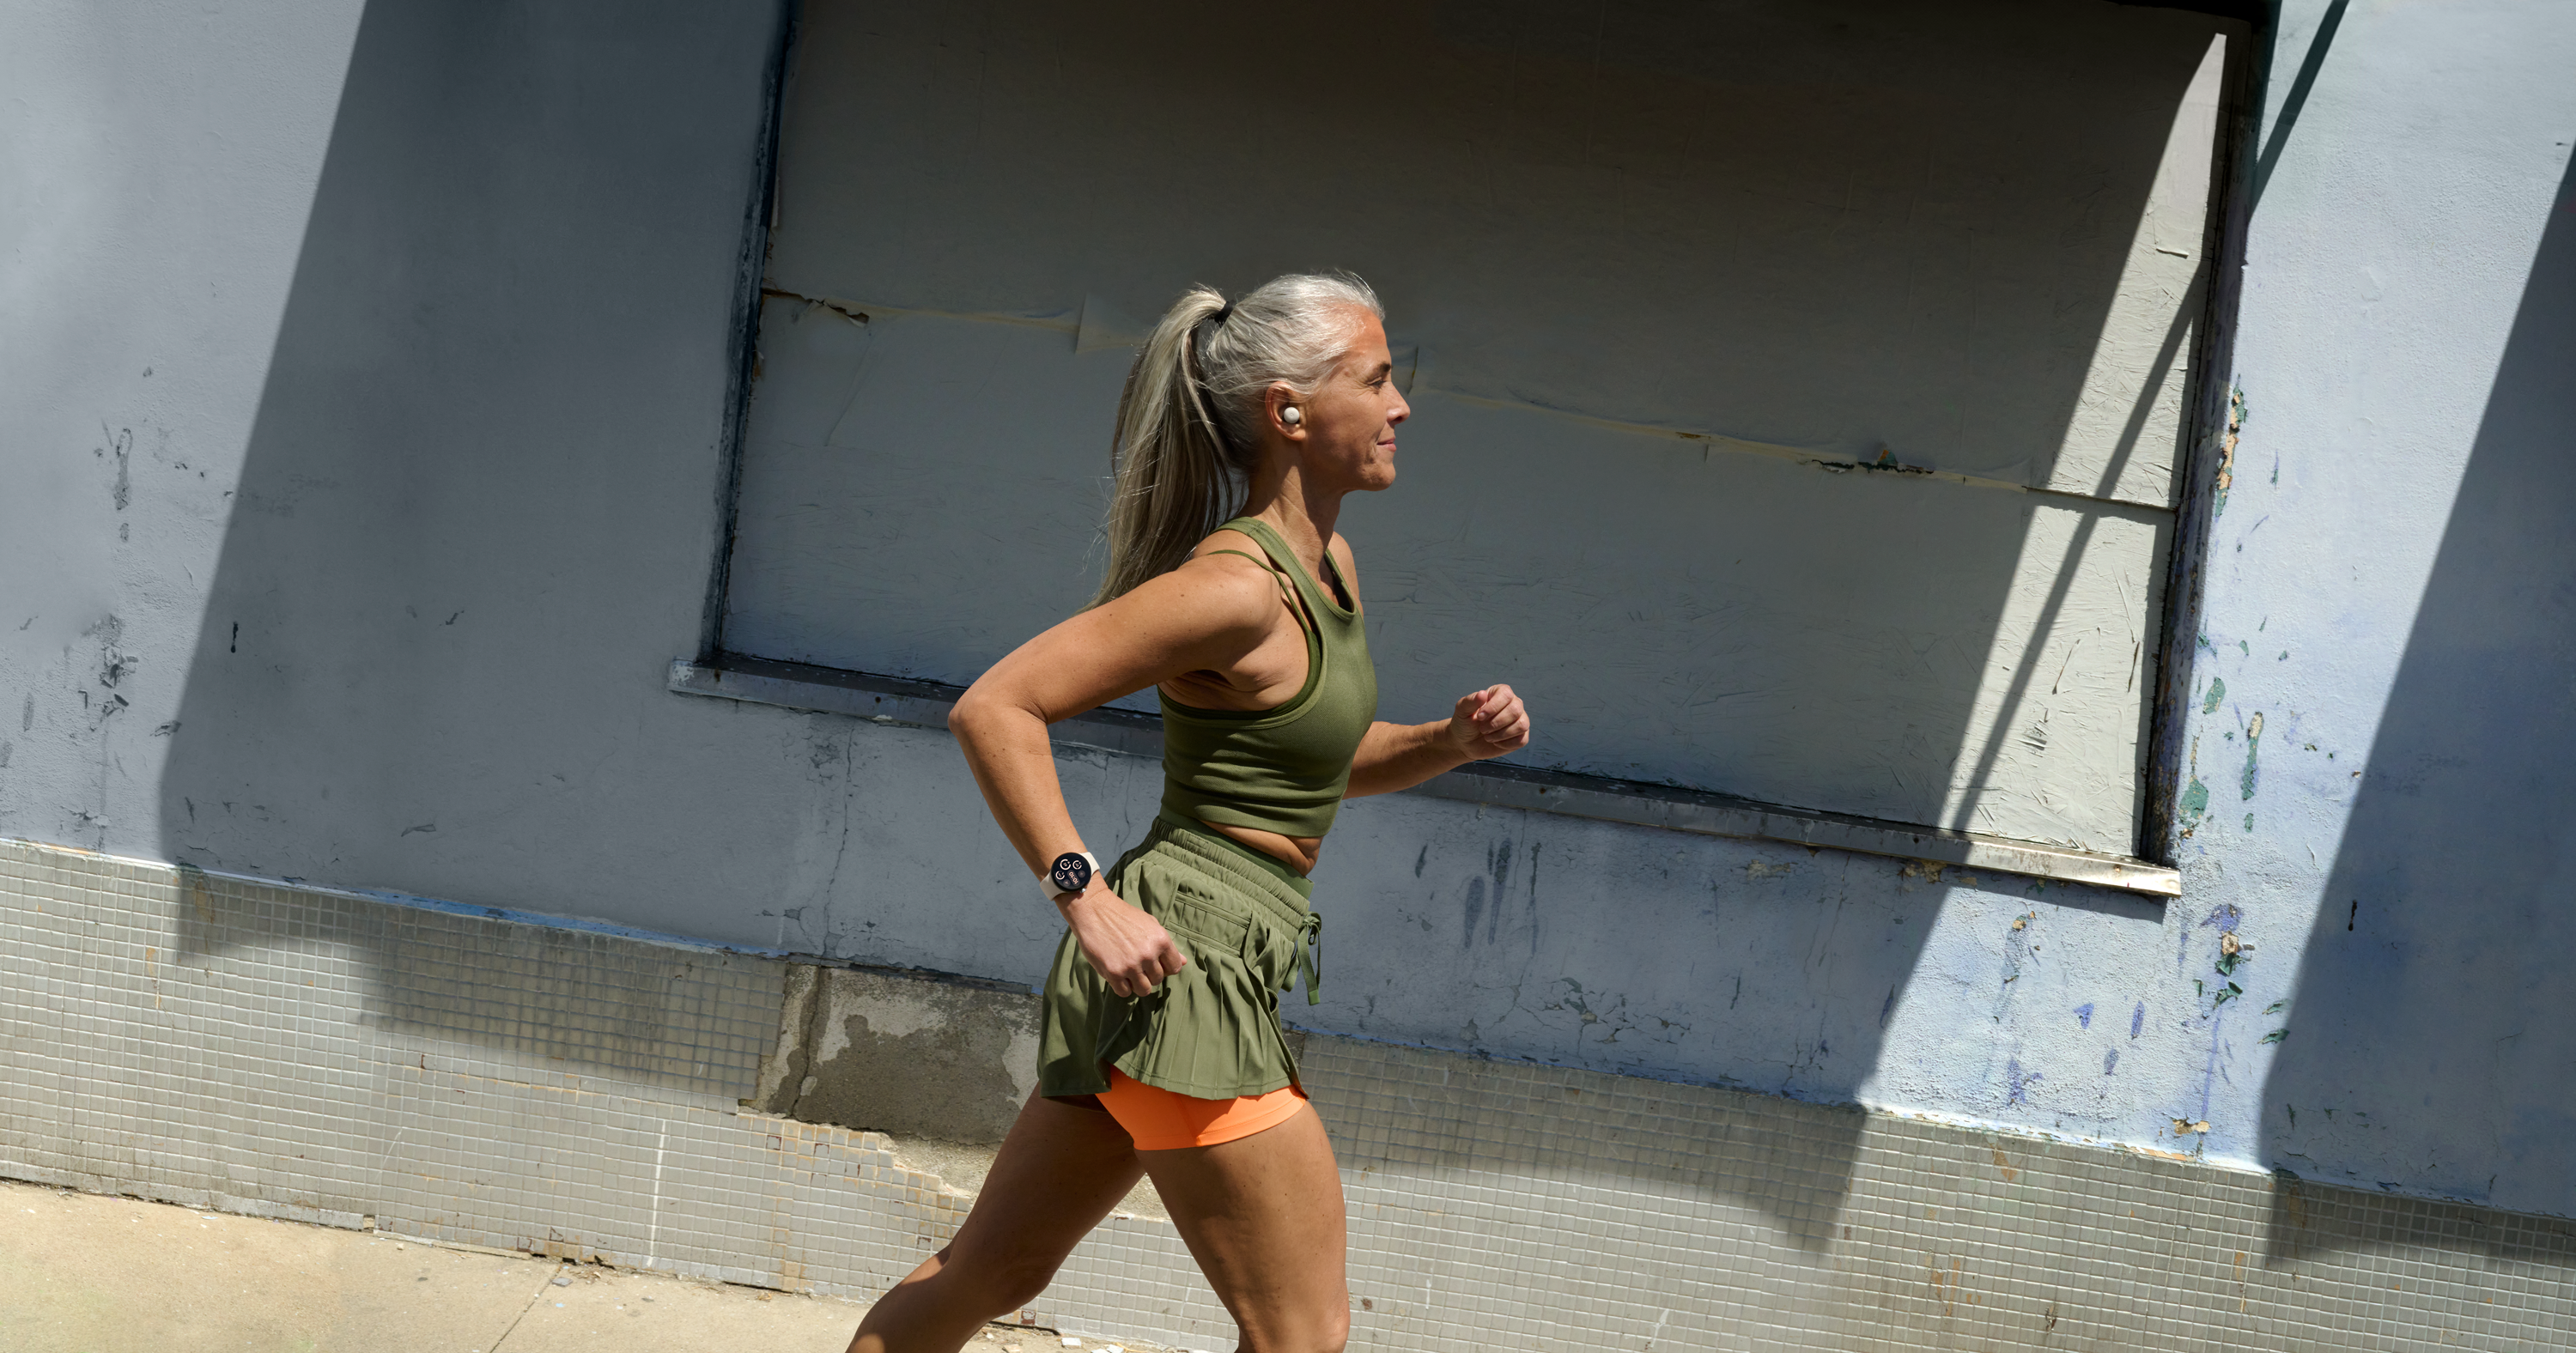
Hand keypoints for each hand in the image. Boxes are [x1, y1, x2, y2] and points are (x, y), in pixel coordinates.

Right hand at [1062, 886, 1188, 997]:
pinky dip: (1122, 987)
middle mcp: (1148, 954)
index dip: (1166, 968)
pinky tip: (1118, 975)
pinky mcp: (1113, 972)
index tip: (1156, 965)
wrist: (1094, 910)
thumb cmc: (1124, 916)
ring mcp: (1131, 965)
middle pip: (1158, 980)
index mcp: (1161, 940)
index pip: (1174, 968)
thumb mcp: (1150, 925)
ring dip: (1137, 984)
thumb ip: (1167, 946)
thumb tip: (1184, 962)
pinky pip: (1124, 992)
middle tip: (1138, 965)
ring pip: (1144, 990)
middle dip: (1149, 975)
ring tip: (1129, 973)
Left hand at [1446, 683, 1531, 760]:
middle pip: (1515, 710)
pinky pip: (1522, 740)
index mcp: (1500, 693)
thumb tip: (1482, 694)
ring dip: (1501, 734)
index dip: (1493, 707)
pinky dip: (1506, 744)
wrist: (1466, 743)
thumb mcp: (1462, 711)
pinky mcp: (1522, 736)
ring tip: (1487, 736)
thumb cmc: (1465, 723)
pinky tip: (1495, 742)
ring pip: (1521, 725)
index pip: (1506, 694)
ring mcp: (1520, 720)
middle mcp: (1514, 703)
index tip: (1479, 717)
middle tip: (1482, 729)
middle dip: (1496, 723)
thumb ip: (1470, 702)